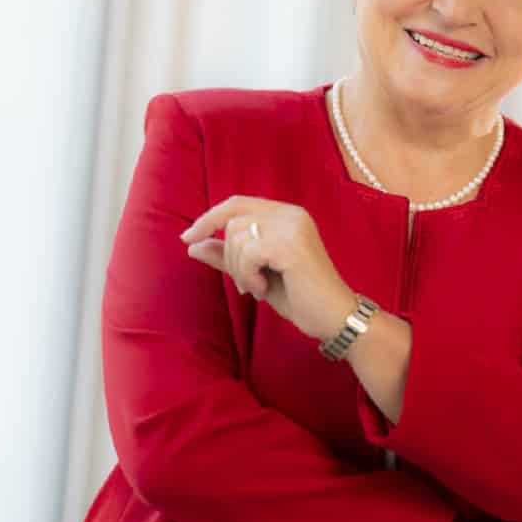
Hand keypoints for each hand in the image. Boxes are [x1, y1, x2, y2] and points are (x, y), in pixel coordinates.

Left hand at [180, 195, 352, 338]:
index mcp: (286, 215)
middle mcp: (291, 213)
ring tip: (259, 287)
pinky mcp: (291, 244)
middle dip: (230, 256)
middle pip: (233, 221)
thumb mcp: (256, 274)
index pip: (237, 204)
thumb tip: (192, 245)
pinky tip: (263, 290)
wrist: (333, 317)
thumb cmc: (299, 297)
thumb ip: (227, 257)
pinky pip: (248, 253)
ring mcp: (293, 226)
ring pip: (237, 236)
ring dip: (240, 269)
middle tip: (248, 283)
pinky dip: (248, 275)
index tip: (188, 238)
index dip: (209, 218)